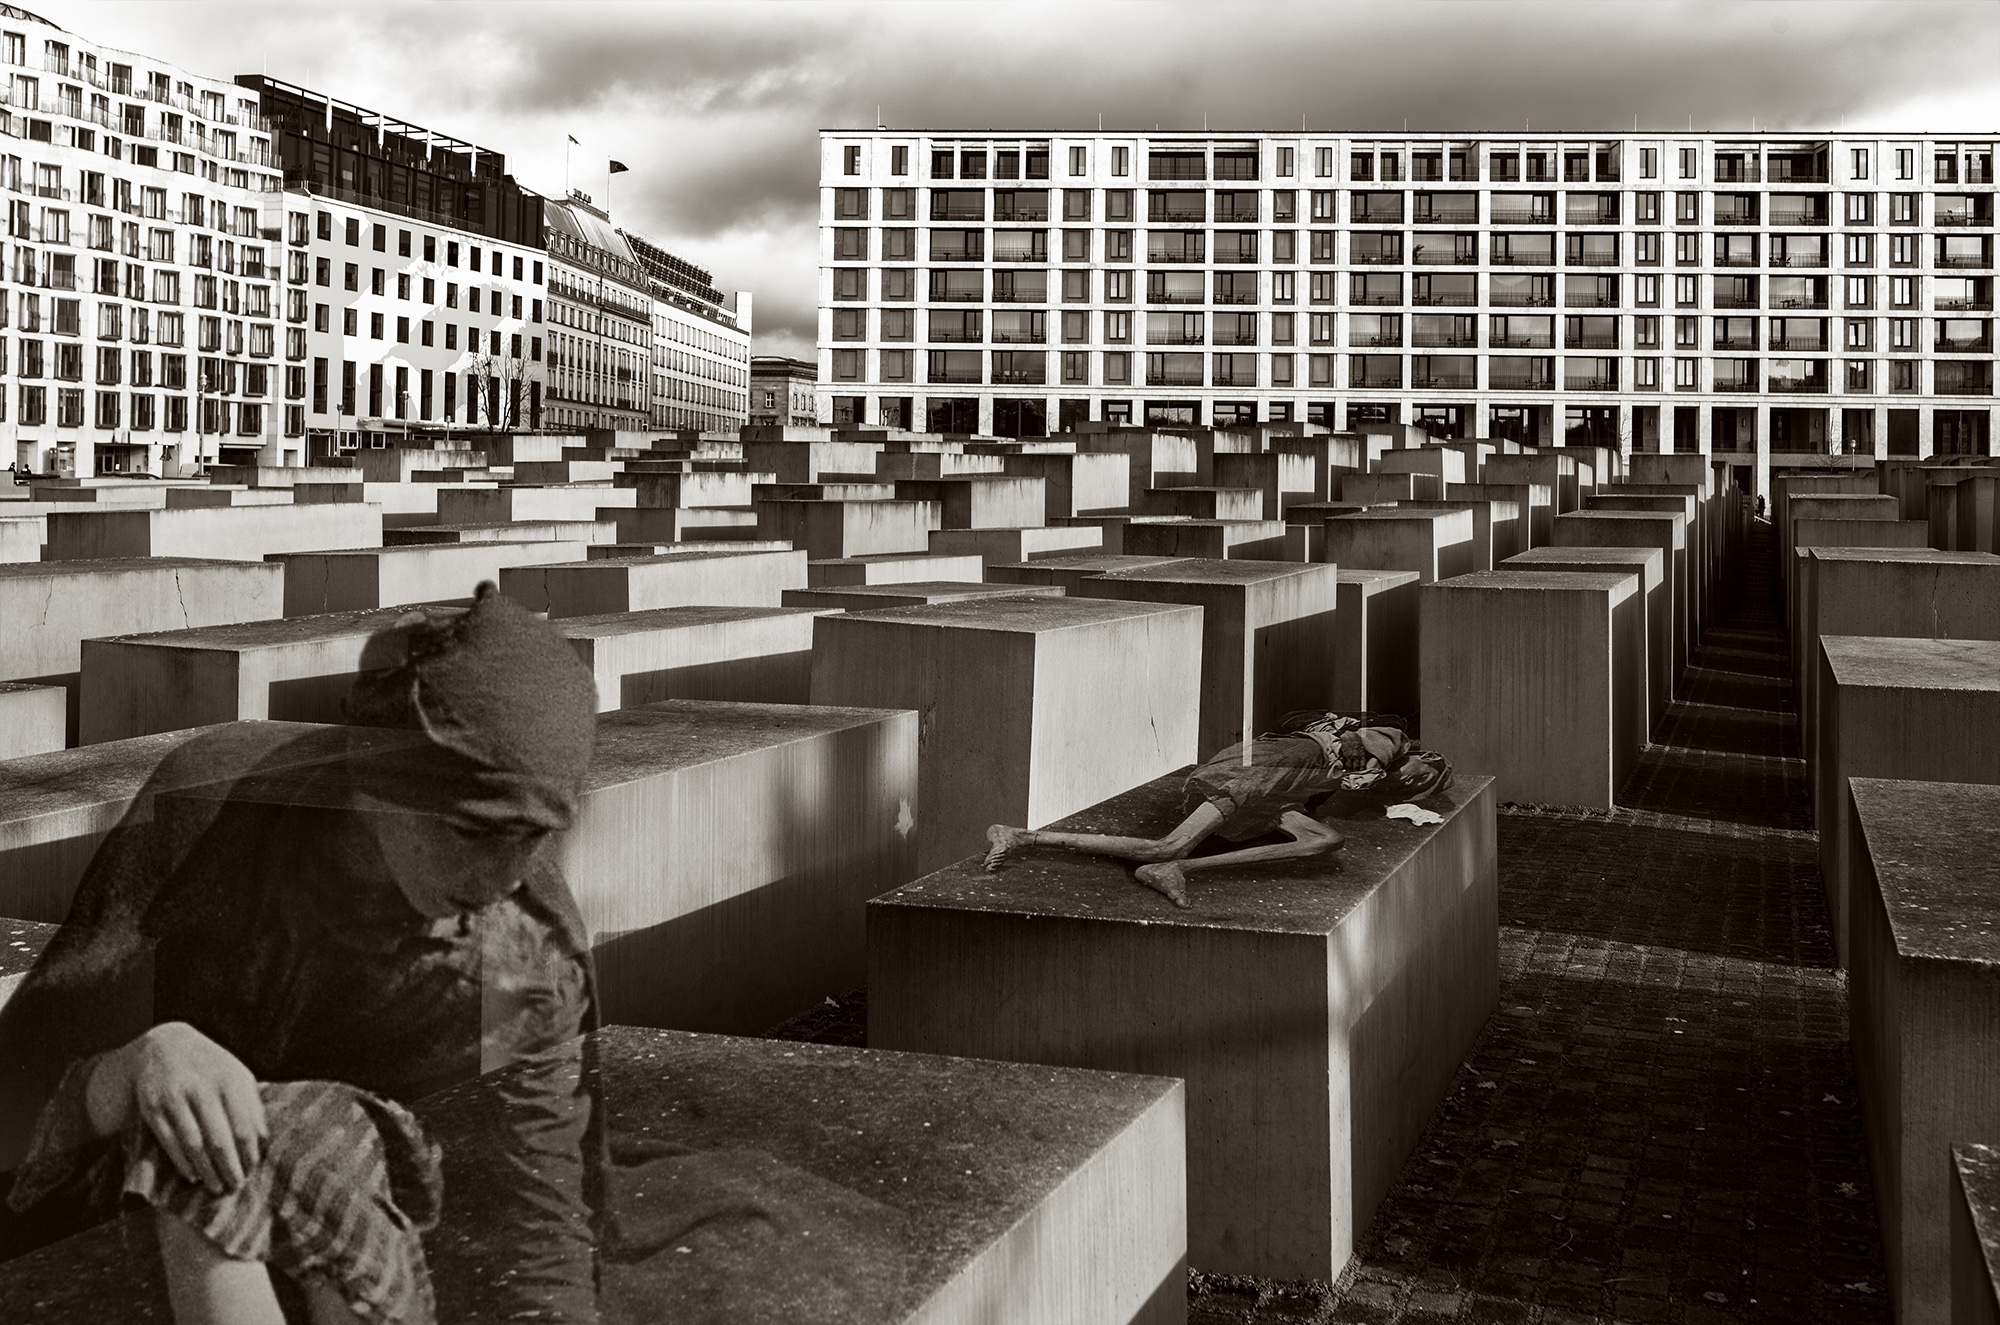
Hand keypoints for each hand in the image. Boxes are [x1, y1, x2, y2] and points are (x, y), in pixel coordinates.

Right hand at [96, 1023, 267, 1194]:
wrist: (163, 1047)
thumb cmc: (210, 1067)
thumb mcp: (236, 1075)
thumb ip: (251, 1104)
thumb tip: (263, 1141)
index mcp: (229, 1079)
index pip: (244, 1126)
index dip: (249, 1153)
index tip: (253, 1170)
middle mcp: (201, 1087)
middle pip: (219, 1139)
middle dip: (229, 1167)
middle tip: (236, 1186)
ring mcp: (174, 1097)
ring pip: (193, 1144)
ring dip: (206, 1170)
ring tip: (216, 1187)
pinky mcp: (152, 1107)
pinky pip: (169, 1142)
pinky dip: (182, 1162)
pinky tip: (192, 1175)